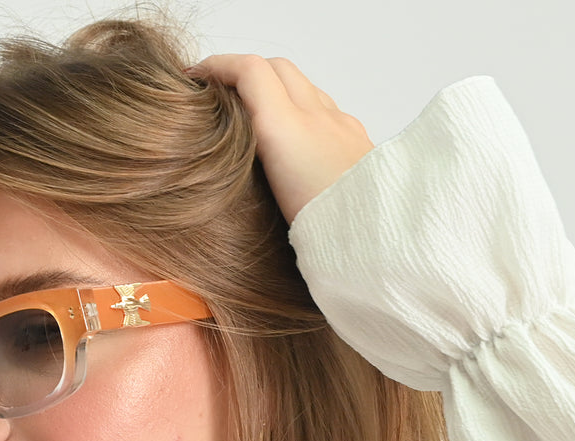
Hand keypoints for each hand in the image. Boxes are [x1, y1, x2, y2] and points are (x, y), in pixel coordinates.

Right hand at [190, 55, 373, 223]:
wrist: (376, 241)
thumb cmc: (322, 232)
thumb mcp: (263, 202)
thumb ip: (243, 165)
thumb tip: (222, 159)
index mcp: (287, 128)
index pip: (249, 71)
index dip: (217, 66)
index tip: (197, 76)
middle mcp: (316, 117)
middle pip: (277, 68)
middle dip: (245, 72)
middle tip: (223, 92)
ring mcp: (342, 125)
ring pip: (304, 87)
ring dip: (276, 90)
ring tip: (258, 118)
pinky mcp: (358, 140)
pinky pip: (327, 109)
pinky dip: (303, 111)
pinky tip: (296, 141)